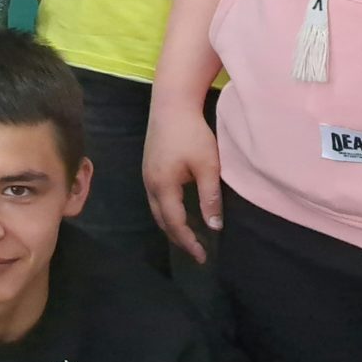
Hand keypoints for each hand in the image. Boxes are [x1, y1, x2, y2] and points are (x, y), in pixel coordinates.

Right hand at [142, 99, 222, 267]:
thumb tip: (214, 226)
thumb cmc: (191, 134)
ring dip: (172, 225)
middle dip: (178, 238)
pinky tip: (180, 210)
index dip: (189, 242)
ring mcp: (146, 175)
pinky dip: (168, 211)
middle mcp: (149, 184)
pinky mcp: (149, 167)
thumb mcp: (207, 166)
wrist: (171, 104)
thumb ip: (210, 197)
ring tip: (189, 235)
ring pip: (157, 209)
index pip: (175, 223)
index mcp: (163, 186)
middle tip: (197, 251)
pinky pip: (156, 198)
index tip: (203, 257)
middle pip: (161, 220)